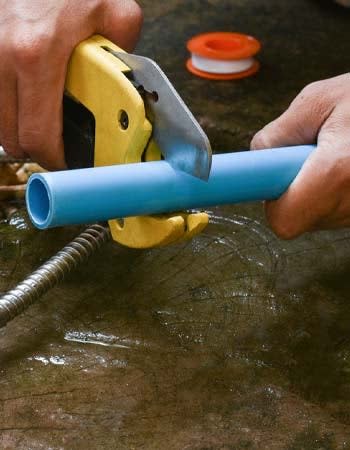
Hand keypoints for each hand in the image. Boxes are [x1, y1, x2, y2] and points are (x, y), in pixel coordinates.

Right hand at [0, 0, 141, 169]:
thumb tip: (129, 81)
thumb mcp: (113, 9)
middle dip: (36, 147)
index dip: (54, 158)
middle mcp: (0, 57)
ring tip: (39, 117)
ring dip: (18, 127)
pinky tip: (22, 97)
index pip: (38, 135)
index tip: (66, 160)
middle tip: (55, 141)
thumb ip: (125, 50)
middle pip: (11, 137)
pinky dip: (5, 107)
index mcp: (36, 55)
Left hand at [251, 73, 349, 238]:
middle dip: (295, 192)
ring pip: (320, 217)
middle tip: (309, 160)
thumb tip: (259, 158)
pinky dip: (335, 193)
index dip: (275, 204)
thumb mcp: (317, 100)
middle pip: (301, 219)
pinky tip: (347, 168)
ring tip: (336, 158)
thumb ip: (278, 133)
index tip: (277, 182)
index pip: (285, 221)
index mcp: (336, 171)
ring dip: (316, 192)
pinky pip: (338, 211)